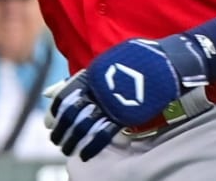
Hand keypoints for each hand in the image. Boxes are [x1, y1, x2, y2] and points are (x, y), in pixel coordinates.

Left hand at [46, 37, 191, 159]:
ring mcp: (111, 102)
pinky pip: (103, 132)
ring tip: (65, 148)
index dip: (56, 108)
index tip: (50, 119)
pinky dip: (92, 145)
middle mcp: (98, 89)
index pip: (66, 93)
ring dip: (71, 139)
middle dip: (61, 127)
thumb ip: (86, 78)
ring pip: (83, 125)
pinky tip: (84, 154)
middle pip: (72, 112)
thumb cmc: (138, 60)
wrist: (165, 62)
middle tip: (55, 138)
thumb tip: (54, 90)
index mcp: (92, 74)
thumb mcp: (108, 63)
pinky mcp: (124, 115)